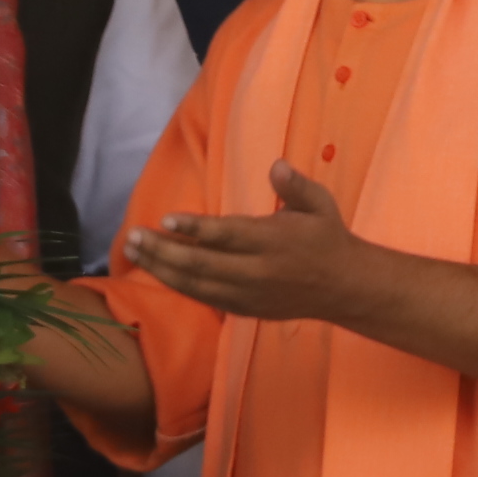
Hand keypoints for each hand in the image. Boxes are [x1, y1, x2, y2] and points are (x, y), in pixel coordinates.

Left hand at [118, 162, 372, 324]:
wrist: (344, 288)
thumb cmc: (327, 238)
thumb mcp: (319, 204)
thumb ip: (295, 186)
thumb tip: (276, 166)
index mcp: (273, 242)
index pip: (227, 236)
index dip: (195, 229)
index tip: (166, 219)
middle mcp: (257, 272)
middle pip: (201, 264)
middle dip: (162, 250)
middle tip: (133, 235)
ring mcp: (248, 295)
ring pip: (196, 285)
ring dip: (161, 269)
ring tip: (133, 251)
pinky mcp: (244, 310)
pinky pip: (204, 299)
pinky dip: (177, 286)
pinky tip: (156, 272)